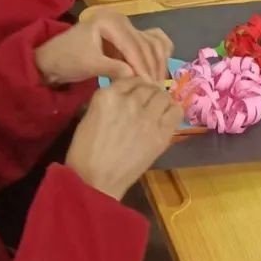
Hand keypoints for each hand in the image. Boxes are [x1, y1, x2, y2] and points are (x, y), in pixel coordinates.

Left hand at [35, 9, 171, 86]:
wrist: (52, 59)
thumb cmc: (67, 60)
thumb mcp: (89, 65)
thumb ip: (113, 68)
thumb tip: (137, 76)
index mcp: (109, 21)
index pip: (133, 45)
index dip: (143, 67)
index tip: (151, 87)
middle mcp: (121, 19)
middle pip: (146, 44)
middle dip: (152, 67)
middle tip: (157, 90)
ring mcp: (125, 27)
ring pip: (152, 43)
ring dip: (157, 63)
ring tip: (157, 85)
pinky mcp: (127, 36)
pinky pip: (150, 42)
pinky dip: (157, 55)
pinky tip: (160, 70)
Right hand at [66, 80, 179, 198]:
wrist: (95, 181)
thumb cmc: (85, 152)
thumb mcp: (89, 116)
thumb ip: (109, 101)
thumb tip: (126, 96)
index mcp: (107, 95)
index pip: (130, 79)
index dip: (134, 87)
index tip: (134, 95)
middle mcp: (130, 101)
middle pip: (147, 86)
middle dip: (147, 93)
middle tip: (146, 105)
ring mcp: (147, 117)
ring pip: (163, 95)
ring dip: (160, 101)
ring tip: (157, 111)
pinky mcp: (161, 133)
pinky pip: (175, 111)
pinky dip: (172, 111)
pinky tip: (166, 118)